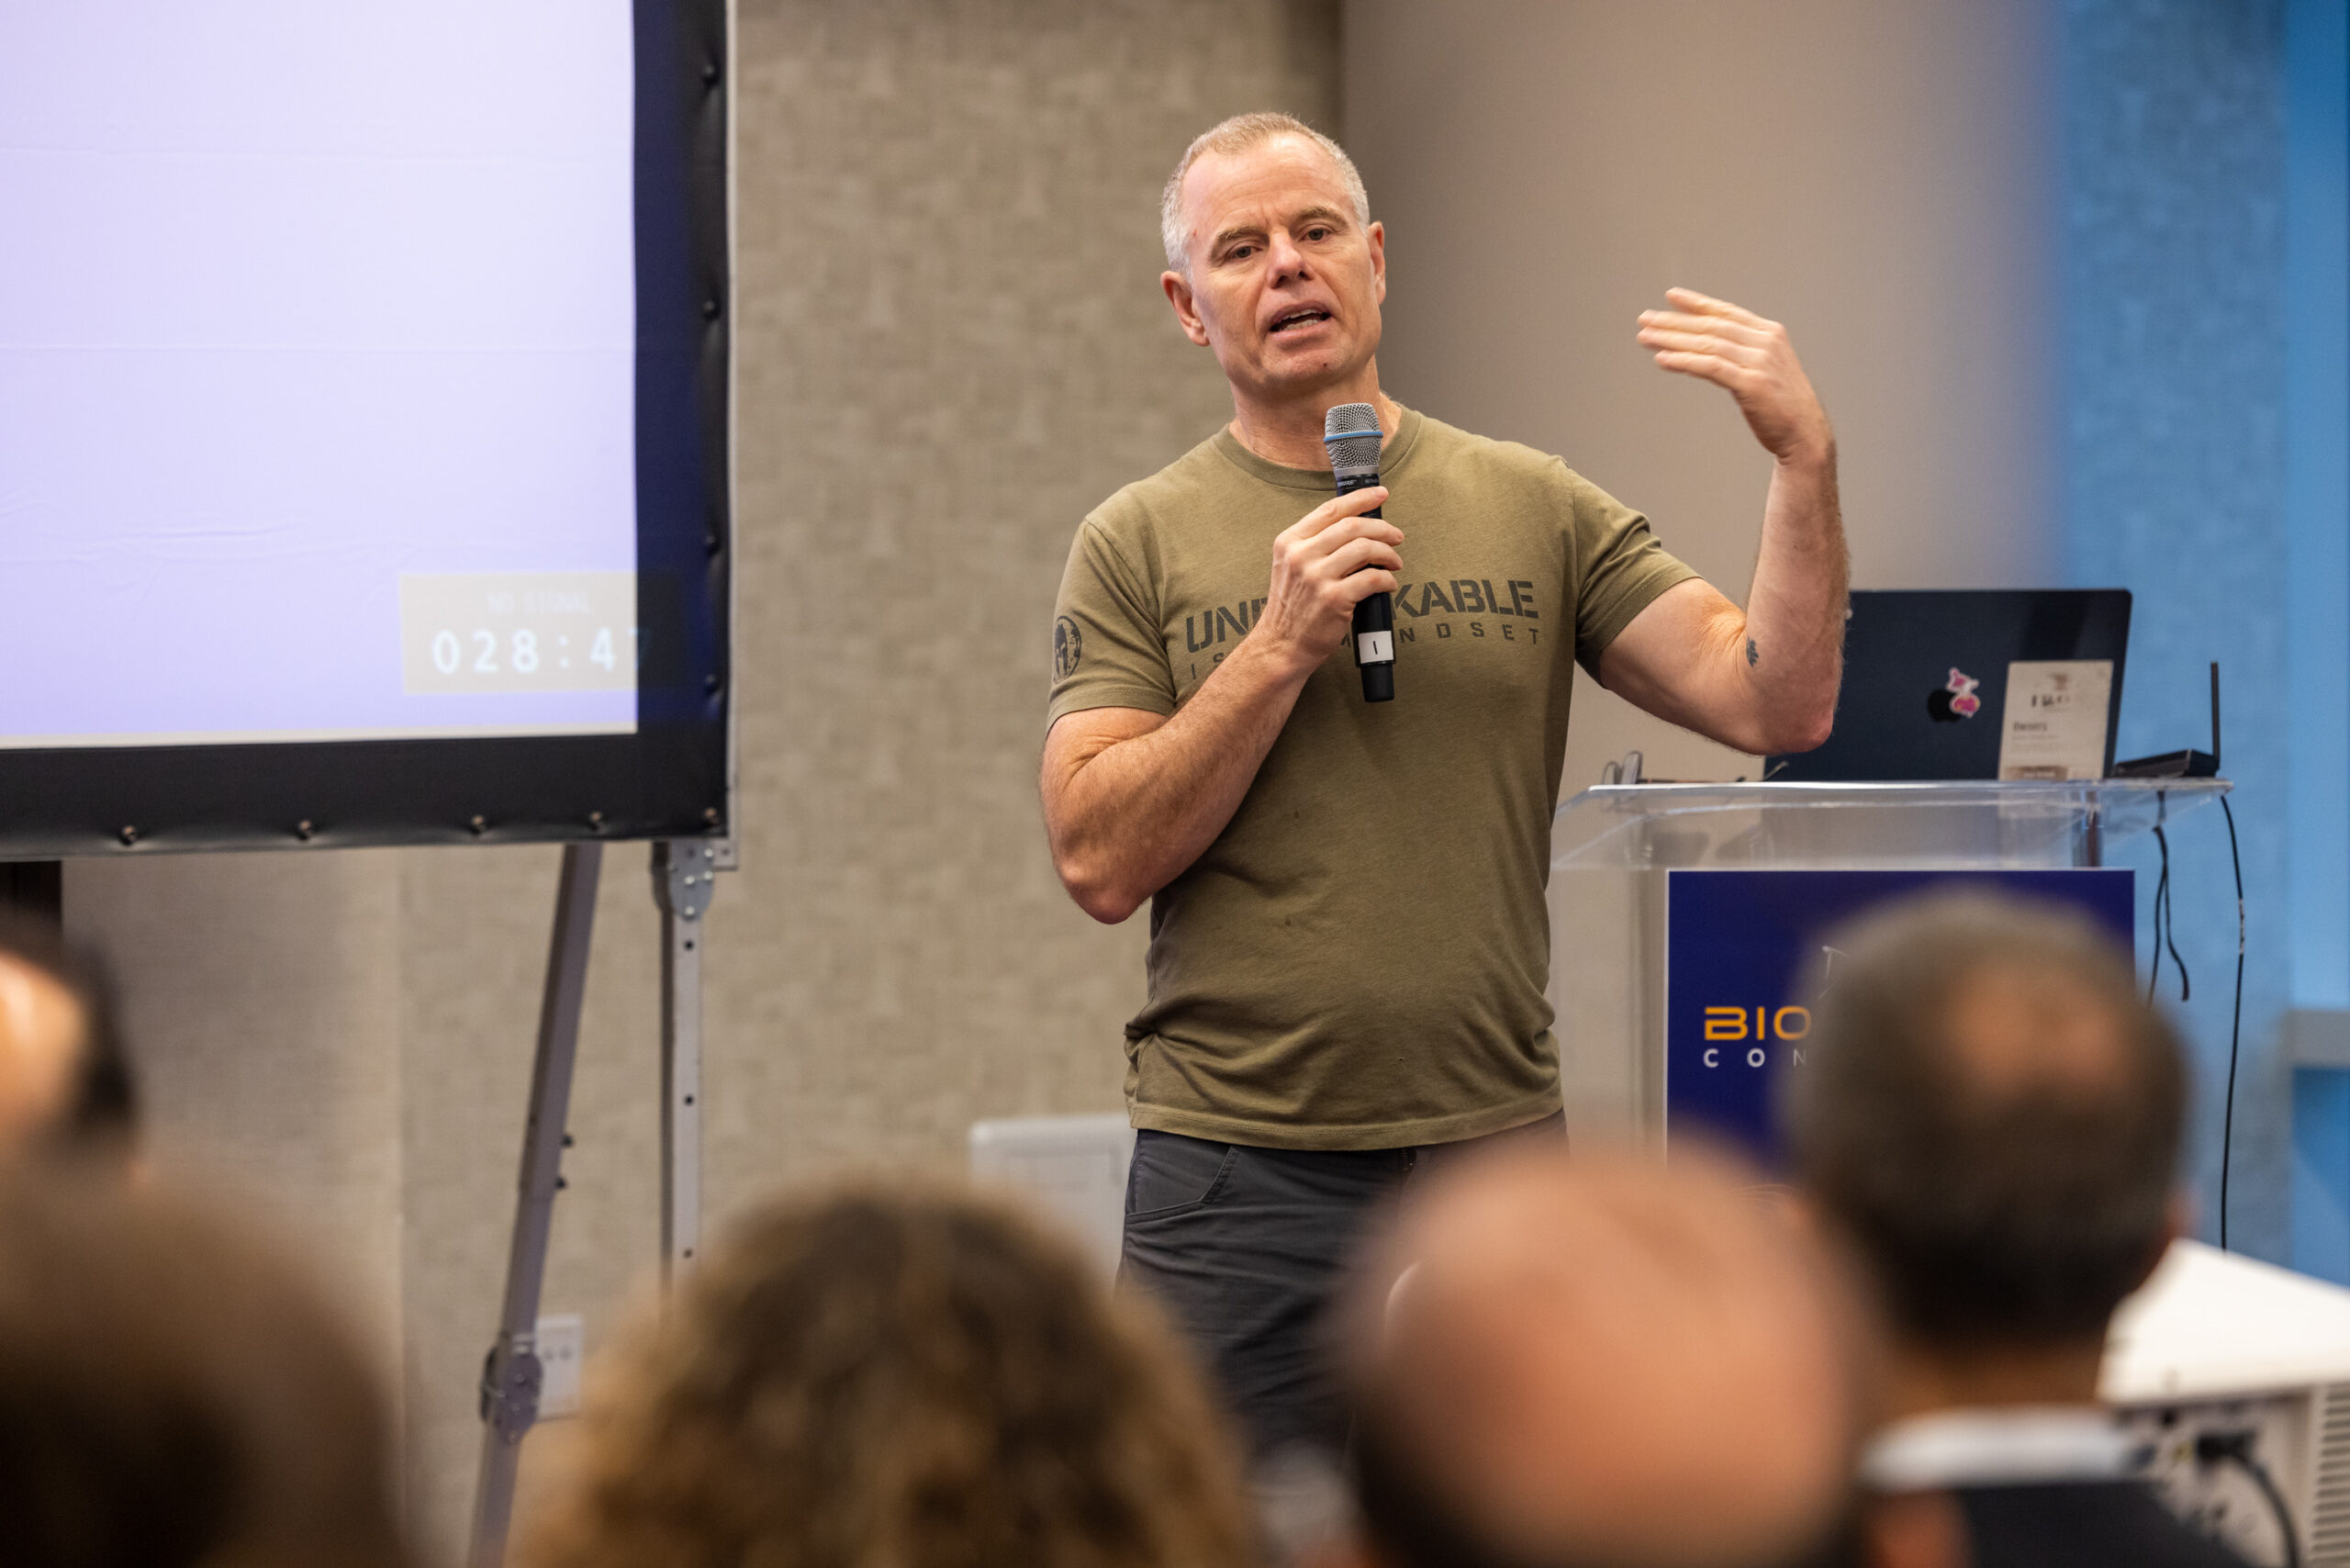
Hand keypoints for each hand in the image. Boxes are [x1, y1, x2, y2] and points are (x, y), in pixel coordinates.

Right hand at [1250, 486, 1400, 679]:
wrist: (1281, 645)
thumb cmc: (1293, 607)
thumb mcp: (1292, 566)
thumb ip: (1316, 544)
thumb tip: (1357, 527)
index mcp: (1290, 541)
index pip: (1331, 509)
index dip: (1361, 498)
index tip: (1381, 494)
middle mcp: (1301, 555)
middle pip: (1353, 526)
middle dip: (1382, 528)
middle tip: (1396, 536)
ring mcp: (1317, 577)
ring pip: (1365, 548)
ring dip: (1388, 553)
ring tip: (1394, 562)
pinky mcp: (1334, 599)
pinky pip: (1372, 578)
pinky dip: (1387, 579)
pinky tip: (1389, 584)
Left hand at [1637, 288, 1832, 465]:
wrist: (1805, 434)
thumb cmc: (1781, 406)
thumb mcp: (1764, 369)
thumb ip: (1739, 354)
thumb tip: (1700, 350)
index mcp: (1770, 333)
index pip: (1726, 312)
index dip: (1697, 303)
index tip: (1670, 297)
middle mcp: (1766, 342)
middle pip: (1711, 326)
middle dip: (1674, 321)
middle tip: (1645, 318)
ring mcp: (1760, 362)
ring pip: (1707, 344)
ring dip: (1672, 340)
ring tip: (1645, 337)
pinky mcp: (1752, 384)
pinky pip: (1711, 367)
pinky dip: (1684, 361)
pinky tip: (1663, 359)